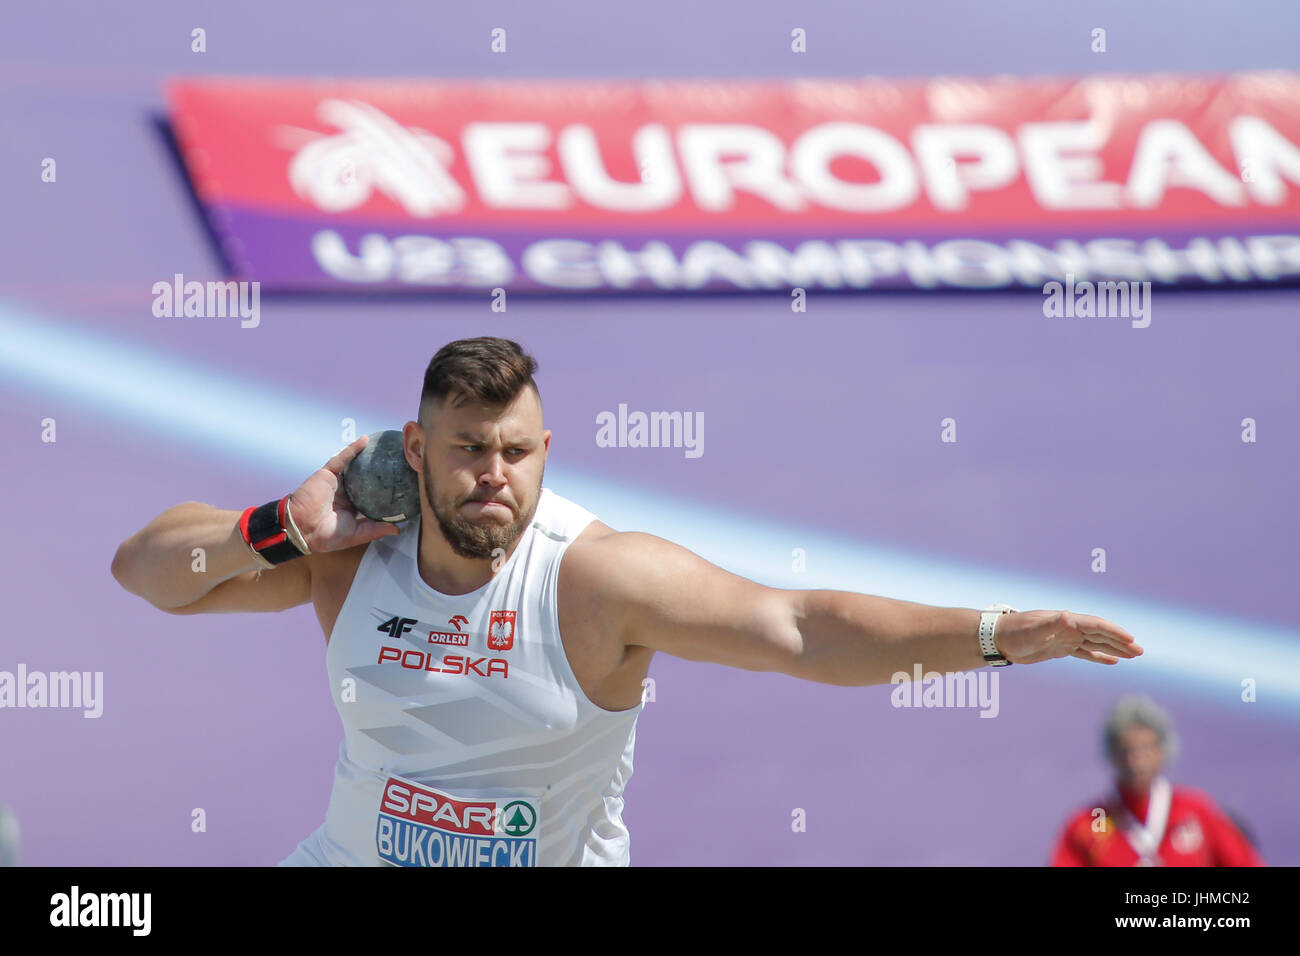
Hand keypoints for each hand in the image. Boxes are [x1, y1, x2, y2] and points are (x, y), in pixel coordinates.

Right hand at [286, 434, 404, 552]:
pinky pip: (342, 458)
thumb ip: (376, 529)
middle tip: (395, 461)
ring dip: (366, 455)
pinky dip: (353, 449)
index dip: (383, 490)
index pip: (370, 496)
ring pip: (354, 465)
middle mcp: (345, 492)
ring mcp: (337, 482)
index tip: (401, 484)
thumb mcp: (356, 534)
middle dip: (377, 470)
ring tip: (382, 446)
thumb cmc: (327, 535)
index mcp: (351, 507)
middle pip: (364, 478)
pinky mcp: (328, 473)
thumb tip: (399, 529)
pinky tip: (365, 440)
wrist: (302, 529)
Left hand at [994, 610, 1142, 664]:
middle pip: (1101, 634)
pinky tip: (1112, 661)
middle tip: (1140, 652)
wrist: (999, 639)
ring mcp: (1066, 638)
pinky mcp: (1061, 648)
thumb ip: (1050, 625)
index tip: (1131, 641)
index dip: (1115, 633)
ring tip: (1134, 655)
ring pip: (1096, 644)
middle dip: (1121, 642)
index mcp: (1067, 621)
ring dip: (1115, 649)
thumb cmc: (1015, 633)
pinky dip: (1099, 656)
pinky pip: (1085, 652)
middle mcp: (1070, 628)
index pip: (1097, 626)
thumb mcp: (1032, 630)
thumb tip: (1067, 617)